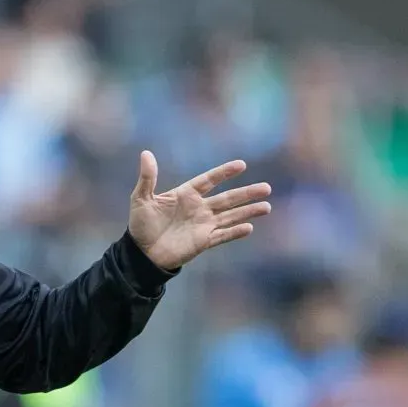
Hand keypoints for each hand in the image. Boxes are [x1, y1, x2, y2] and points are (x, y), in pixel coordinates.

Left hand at [128, 151, 270, 270]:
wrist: (142, 253)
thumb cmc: (141, 225)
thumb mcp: (141, 198)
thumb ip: (147, 177)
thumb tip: (146, 153)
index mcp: (186, 194)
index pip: (209, 180)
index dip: (224, 173)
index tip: (241, 165)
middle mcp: (199, 208)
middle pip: (227, 199)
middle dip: (246, 193)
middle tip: (266, 188)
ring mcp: (203, 225)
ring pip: (230, 216)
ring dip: (248, 211)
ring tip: (266, 206)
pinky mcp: (203, 241)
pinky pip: (223, 235)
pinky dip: (235, 232)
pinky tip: (249, 227)